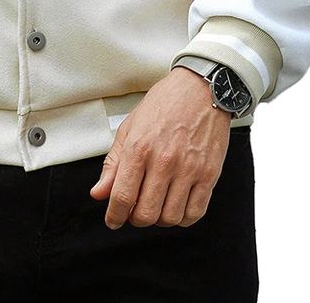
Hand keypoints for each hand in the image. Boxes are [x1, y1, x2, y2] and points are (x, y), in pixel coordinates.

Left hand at [89, 66, 231, 228]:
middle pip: (145, 213)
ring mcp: (188, 169)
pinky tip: (176, 206)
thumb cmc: (166, 103)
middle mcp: (164, 161)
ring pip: (169, 217)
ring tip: (156, 205)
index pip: (122, 196)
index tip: (113, 220)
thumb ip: (113, 162)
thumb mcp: (130, 126)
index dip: (114, 215)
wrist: (201, 89)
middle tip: (134, 210)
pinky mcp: (209, 174)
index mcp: (139, 147)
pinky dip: (182, 218)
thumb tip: (99, 192)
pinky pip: (195, 212)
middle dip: (135, 218)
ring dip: (159, 219)